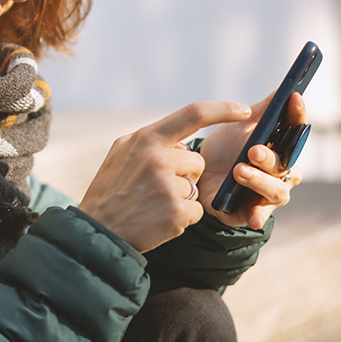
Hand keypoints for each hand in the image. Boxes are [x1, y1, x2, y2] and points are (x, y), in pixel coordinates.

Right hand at [79, 101, 251, 252]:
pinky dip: (182, 218)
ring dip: (183, 197)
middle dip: (185, 176)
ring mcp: (167, 184)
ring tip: (153, 205)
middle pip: (197, 161)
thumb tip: (181, 141)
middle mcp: (158, 156)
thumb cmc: (110, 192)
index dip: (223, 110)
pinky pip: (196, 210)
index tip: (244, 110)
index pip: (193, 114)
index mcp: (145, 138)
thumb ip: (151, 141)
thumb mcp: (121, 154)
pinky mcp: (176, 211)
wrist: (97, 231)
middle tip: (155, 190)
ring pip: (196, 186)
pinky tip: (158, 220)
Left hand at [198, 91, 306, 229]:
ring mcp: (269, 193)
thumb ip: (262, 110)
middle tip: (252, 150)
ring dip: (259, 180)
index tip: (294, 97)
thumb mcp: (240, 125)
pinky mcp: (254, 211)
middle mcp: (282, 171)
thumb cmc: (224, 149)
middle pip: (286, 163)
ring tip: (238, 171)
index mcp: (282, 146)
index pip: (296, 128)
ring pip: (276, 189)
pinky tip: (253, 217)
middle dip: (270, 156)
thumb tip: (284, 88)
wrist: (197, 176)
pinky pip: (261, 215)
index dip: (297, 113)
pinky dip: (259, 216)